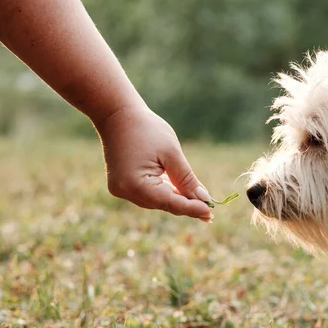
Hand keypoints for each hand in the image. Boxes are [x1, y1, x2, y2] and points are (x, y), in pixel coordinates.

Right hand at [95, 105, 212, 221]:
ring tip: (196, 198)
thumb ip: (187, 179)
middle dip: (185, 205)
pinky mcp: (120, 185)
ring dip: (174, 199)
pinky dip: (163, 192)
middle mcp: (125, 192)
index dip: (192, 208)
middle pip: (163, 204)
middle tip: (209, 209)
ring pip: (155, 201)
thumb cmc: (147, 129)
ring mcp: (120, 189)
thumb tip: (204, 200)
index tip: (210, 213)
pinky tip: (178, 189)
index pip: (170, 203)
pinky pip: (147, 194)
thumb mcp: (172, 154)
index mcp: (136, 184)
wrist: (117, 114)